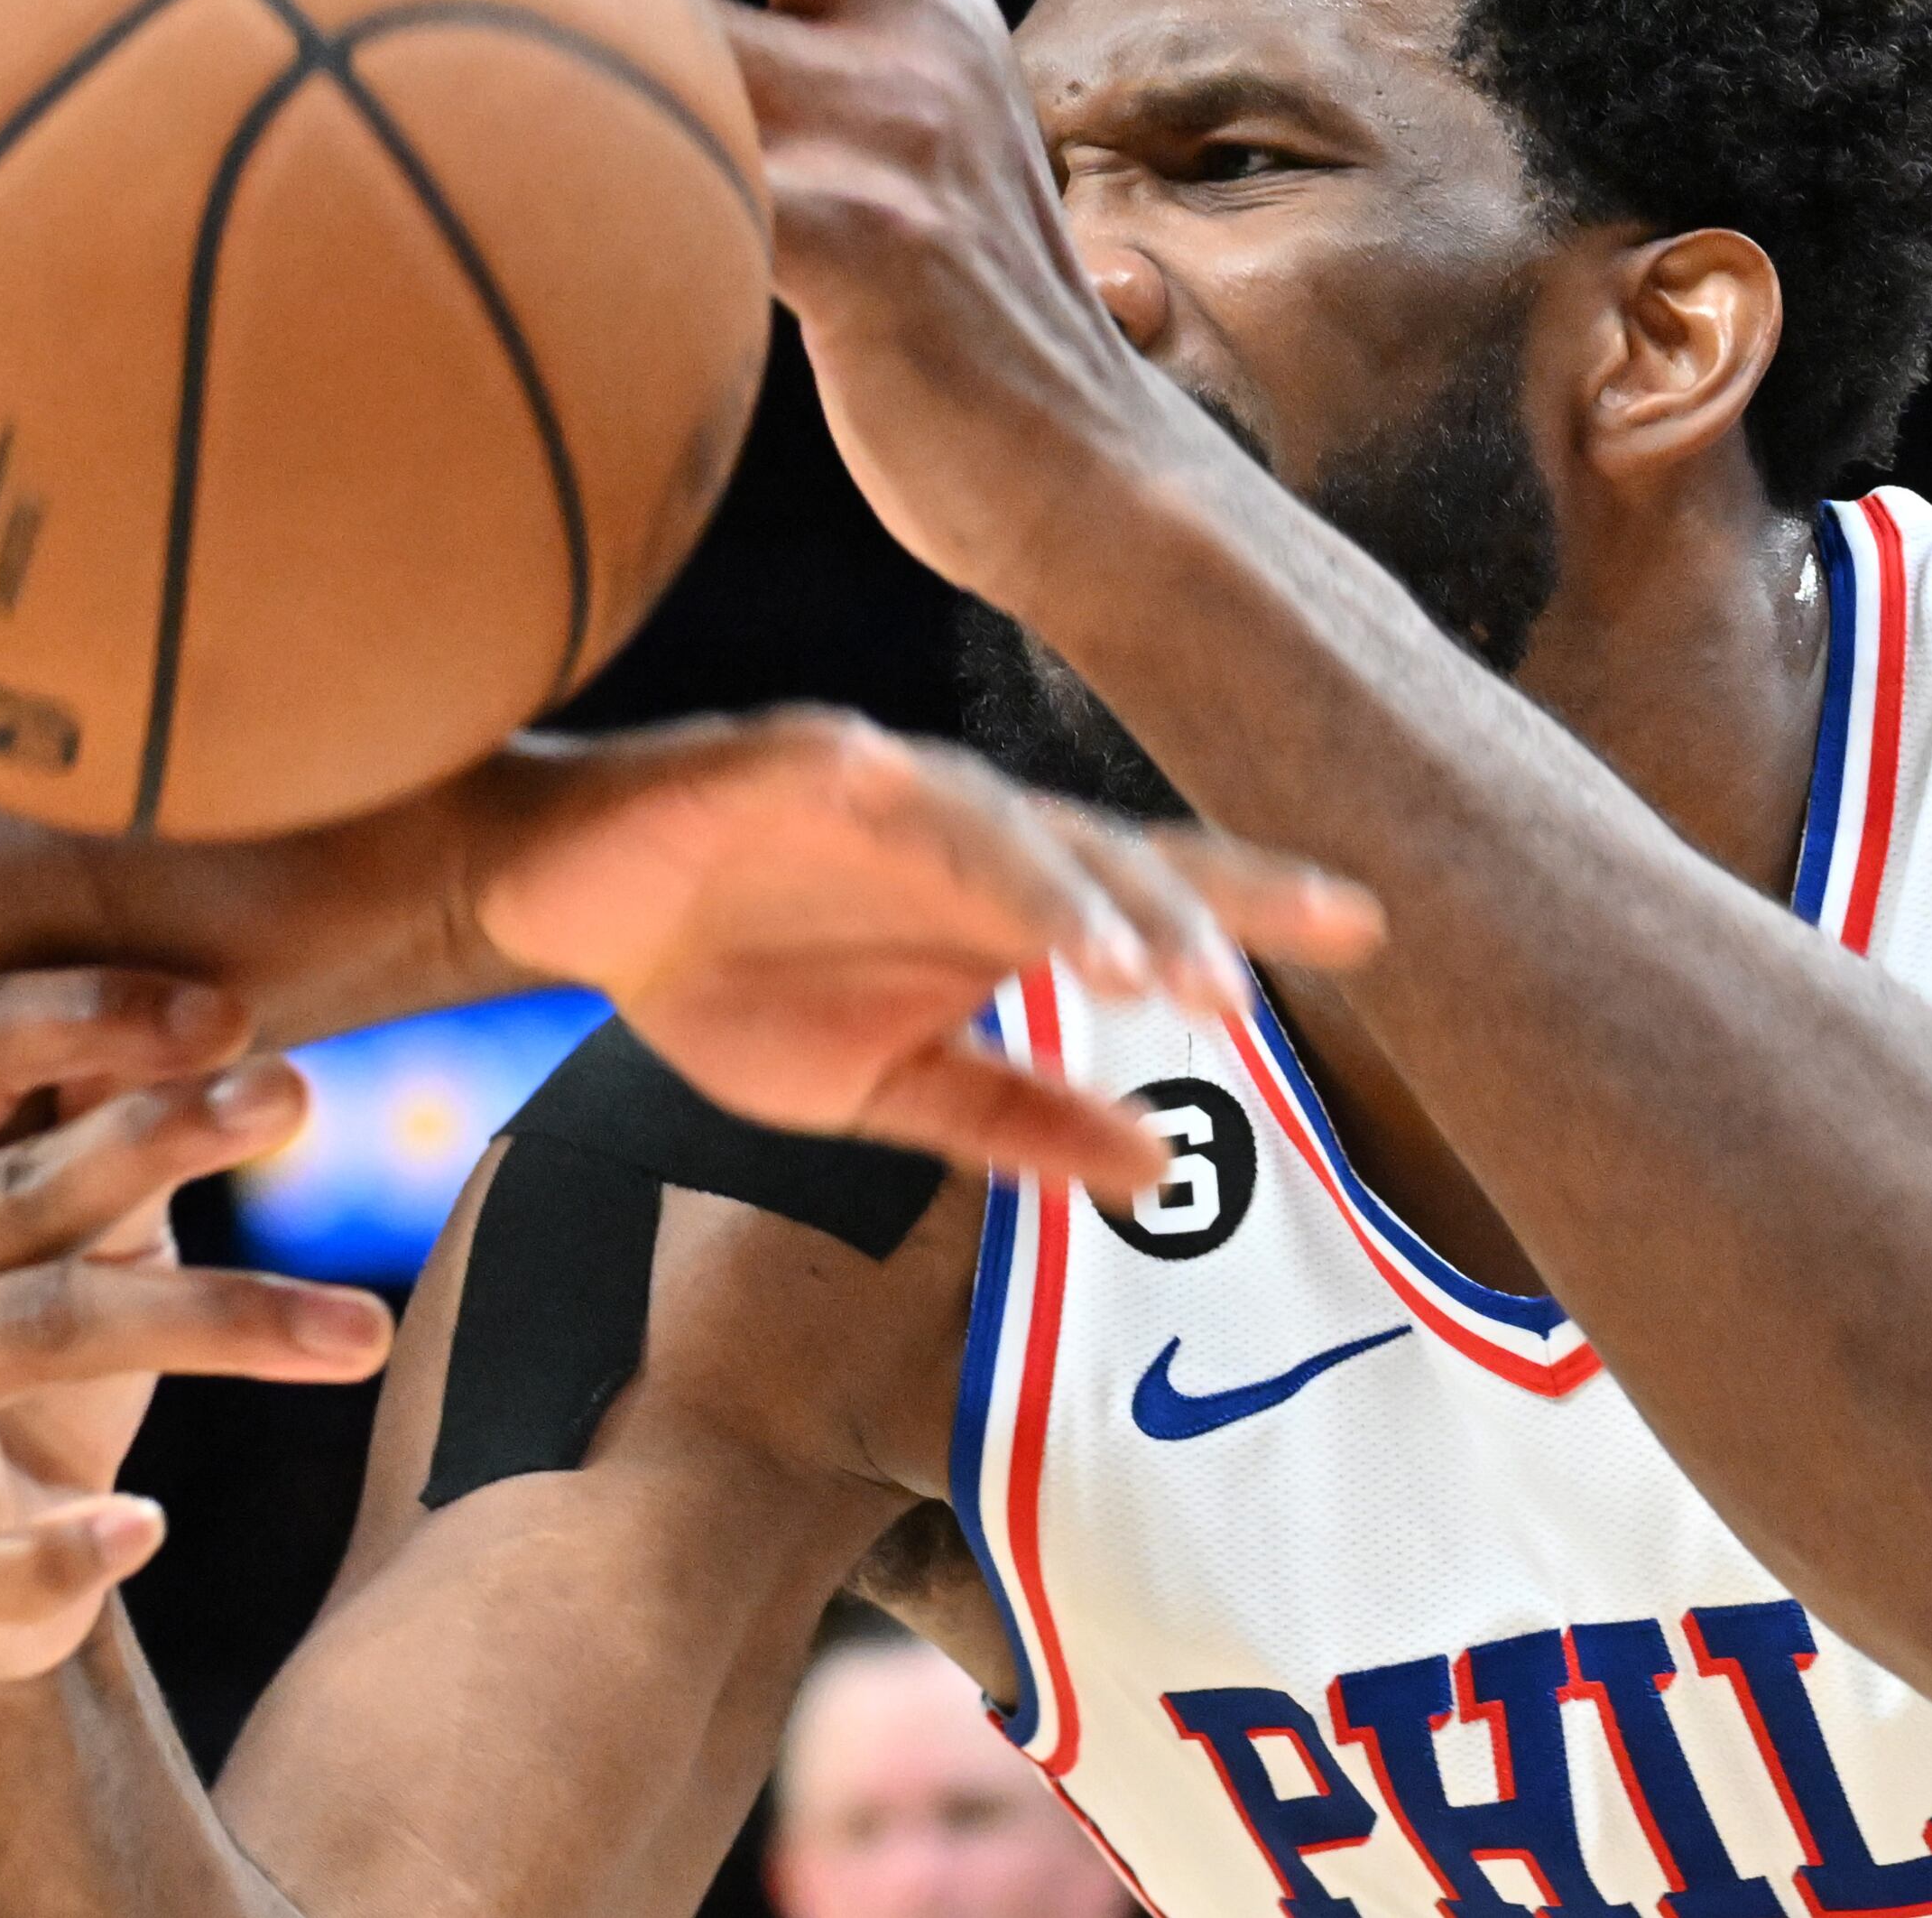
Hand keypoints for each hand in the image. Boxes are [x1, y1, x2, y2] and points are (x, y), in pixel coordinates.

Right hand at [0, 970, 390, 1694]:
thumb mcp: (62, 1201)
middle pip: (18, 1190)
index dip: (93, 1016)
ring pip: (40, 1334)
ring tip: (365, 1331)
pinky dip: (59, 1546)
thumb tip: (222, 1003)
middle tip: (297, 1096)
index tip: (234, 1013)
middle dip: (166, 1136)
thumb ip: (105, 1107)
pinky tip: (146, 1528)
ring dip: (217, 1320)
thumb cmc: (21, 1322)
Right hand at [476, 713, 1380, 1194]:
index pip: (1142, 901)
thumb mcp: (874, 1085)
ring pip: (1018, 832)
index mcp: (990, 905)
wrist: (561, 900)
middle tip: (1297, 961)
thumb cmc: (722, 974)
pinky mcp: (795, 760)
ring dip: (1095, 899)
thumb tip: (1155, 1170)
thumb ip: (1008, 1117)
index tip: (1370, 931)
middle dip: (1204, 904)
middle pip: (1109, 856)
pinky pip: (887, 798)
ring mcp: (883, 787)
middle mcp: (961, 834)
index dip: (1248, 911)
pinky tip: (997, 879)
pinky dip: (947, 835)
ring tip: (1165, 974)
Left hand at [551, 0, 1201, 616]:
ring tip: (454, 51)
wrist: (1087, 471)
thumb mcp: (927, 151)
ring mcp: (899, 129)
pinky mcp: (864, 243)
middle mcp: (925, 31)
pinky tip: (505, 201)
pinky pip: (696, 175)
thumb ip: (833, 73)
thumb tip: (649, 47)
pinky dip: (589, 175)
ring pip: (694, 11)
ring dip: (562, 15)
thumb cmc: (966, 333)